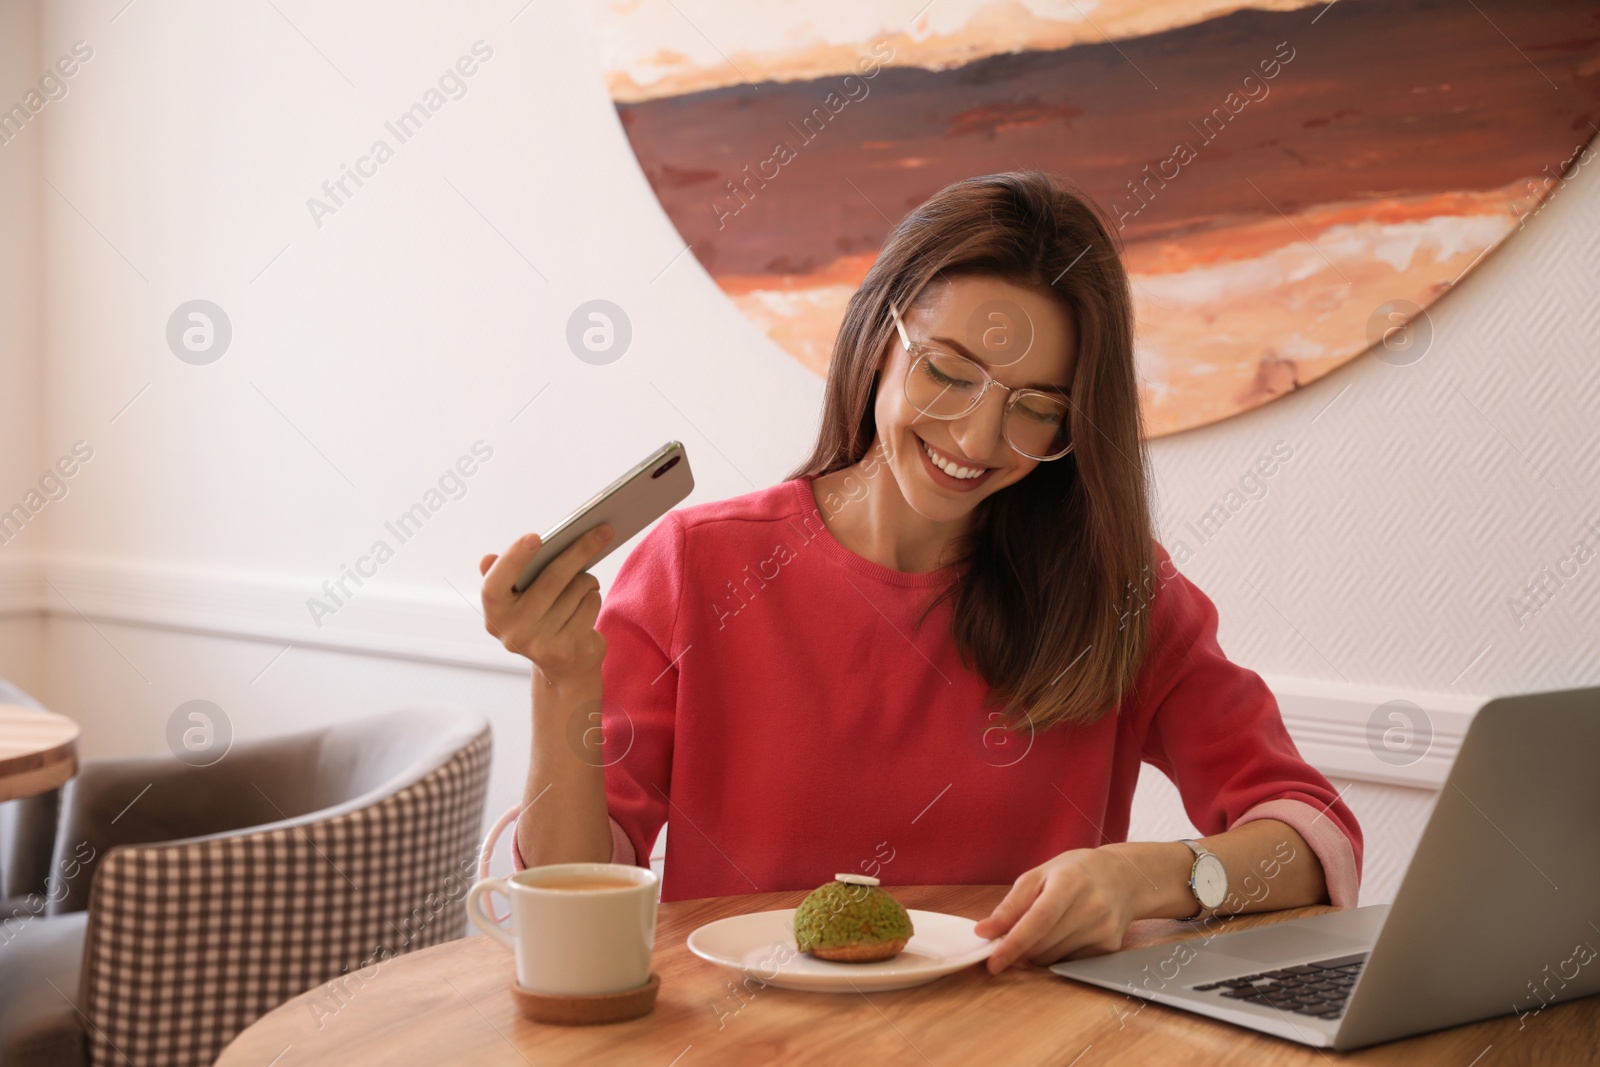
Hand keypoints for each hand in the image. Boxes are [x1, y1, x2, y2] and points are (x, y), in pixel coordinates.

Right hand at [479, 525, 613, 682]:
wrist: (562, 667)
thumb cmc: (539, 619)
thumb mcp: (516, 601)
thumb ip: (501, 576)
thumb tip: (487, 559)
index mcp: (495, 613)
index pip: (495, 583)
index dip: (513, 559)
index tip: (536, 537)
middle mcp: (514, 631)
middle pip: (551, 579)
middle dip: (579, 550)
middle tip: (603, 530)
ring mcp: (541, 643)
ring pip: (577, 589)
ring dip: (587, 579)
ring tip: (584, 582)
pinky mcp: (568, 649)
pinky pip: (590, 605)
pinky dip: (593, 597)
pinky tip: (587, 602)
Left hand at [973, 847, 1142, 972]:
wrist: (1123, 878)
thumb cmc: (1075, 872)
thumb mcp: (1039, 875)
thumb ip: (1011, 905)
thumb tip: (985, 932)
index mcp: (1069, 882)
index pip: (1038, 920)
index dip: (1013, 944)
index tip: (993, 962)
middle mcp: (1091, 907)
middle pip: (1043, 944)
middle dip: (1018, 949)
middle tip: (1007, 942)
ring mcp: (1103, 929)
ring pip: (1053, 958)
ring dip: (1036, 952)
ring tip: (1044, 928)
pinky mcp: (1109, 947)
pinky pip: (1069, 963)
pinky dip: (1055, 954)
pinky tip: (1063, 934)